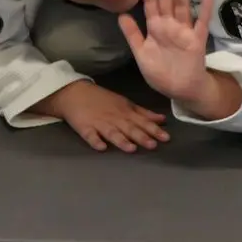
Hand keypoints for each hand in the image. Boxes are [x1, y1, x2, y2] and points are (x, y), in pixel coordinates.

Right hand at [42, 80, 169, 153]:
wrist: (75, 93)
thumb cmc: (103, 99)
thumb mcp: (125, 103)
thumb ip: (144, 113)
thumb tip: (163, 120)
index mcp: (125, 111)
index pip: (142, 121)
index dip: (154, 129)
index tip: (166, 137)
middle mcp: (114, 118)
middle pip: (129, 128)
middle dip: (141, 136)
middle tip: (153, 145)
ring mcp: (99, 123)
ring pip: (112, 132)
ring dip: (121, 140)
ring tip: (131, 149)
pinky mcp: (84, 128)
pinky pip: (90, 136)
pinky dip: (95, 141)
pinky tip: (101, 147)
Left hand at [116, 0, 215, 103]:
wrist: (180, 89)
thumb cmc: (160, 72)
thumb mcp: (141, 53)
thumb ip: (132, 34)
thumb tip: (120, 14)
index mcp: (156, 27)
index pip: (151, 3)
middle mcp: (170, 24)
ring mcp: (184, 30)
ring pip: (182, 6)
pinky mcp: (197, 40)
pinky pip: (201, 23)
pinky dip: (205, 9)